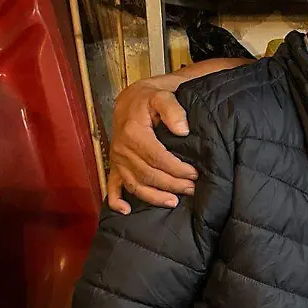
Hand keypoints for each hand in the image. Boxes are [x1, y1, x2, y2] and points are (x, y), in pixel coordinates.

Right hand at [107, 76, 197, 213]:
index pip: (158, 158)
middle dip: (172, 185)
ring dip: (154, 196)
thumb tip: (182, 130)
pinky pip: (112, 186)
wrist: (132, 99)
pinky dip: (116, 201)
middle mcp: (122, 149)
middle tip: (192, 189)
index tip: (194, 174)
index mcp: (133, 133)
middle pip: (148, 175)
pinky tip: (126, 211)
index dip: (177, 169)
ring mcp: (117, 159)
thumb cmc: (150, 98)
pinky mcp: (115, 165)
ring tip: (174, 201)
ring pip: (135, 184)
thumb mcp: (163, 96)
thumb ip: (173, 110)